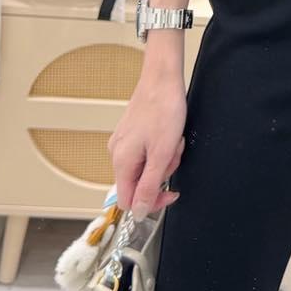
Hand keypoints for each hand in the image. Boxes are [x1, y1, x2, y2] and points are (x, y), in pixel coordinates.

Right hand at [108, 73, 187, 218]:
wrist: (162, 77)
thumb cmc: (163, 109)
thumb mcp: (161, 154)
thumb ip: (149, 187)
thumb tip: (138, 213)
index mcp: (121, 162)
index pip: (129, 201)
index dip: (151, 202)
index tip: (170, 192)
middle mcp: (117, 153)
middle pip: (139, 183)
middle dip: (162, 172)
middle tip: (173, 153)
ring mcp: (123, 142)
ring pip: (145, 167)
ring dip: (164, 158)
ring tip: (172, 139)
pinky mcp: (131, 133)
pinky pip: (146, 152)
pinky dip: (161, 147)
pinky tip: (168, 133)